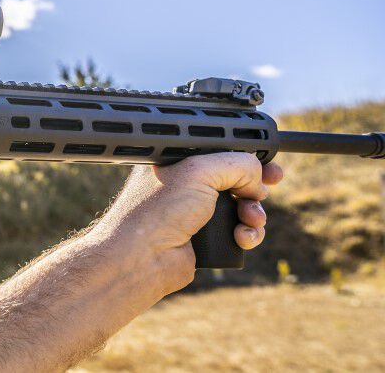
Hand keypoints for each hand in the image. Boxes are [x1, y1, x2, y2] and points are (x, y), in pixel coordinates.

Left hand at [95, 152, 283, 293]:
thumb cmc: (156, 213)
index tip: (266, 160)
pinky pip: (239, 232)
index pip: (219, 152)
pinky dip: (248, 234)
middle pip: (235, 179)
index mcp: (176, 162)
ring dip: (255, 211)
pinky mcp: (205, 240)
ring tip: (251, 217)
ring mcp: (195, 214)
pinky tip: (243, 237)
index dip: (244, 155)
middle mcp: (185, 186)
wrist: (141, 260)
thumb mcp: (198, 171)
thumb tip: (258, 178)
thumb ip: (236, 164)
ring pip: (242, 207)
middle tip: (271, 183)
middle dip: (256, 184)